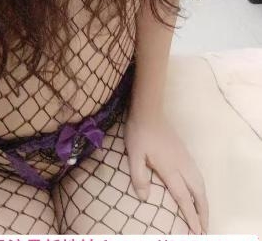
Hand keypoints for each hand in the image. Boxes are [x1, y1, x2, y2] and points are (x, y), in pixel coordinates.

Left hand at [123, 111, 208, 233]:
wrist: (149, 109)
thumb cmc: (139, 132)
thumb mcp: (134, 154)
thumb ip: (139, 176)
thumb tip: (145, 198)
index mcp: (170, 167)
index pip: (183, 197)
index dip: (190, 215)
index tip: (196, 231)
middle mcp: (182, 164)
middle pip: (198, 192)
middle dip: (203, 211)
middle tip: (205, 228)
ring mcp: (185, 157)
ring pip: (200, 182)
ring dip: (204, 200)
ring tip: (204, 214)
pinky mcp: (184, 151)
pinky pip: (198, 174)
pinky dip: (201, 189)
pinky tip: (198, 191)